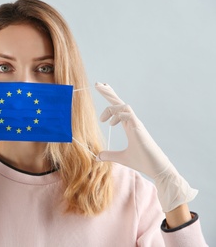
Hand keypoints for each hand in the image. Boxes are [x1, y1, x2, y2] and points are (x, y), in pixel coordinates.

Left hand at [95, 82, 196, 211]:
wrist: (156, 168)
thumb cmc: (142, 161)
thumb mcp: (121, 158)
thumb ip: (109, 155)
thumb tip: (97, 156)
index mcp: (129, 125)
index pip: (118, 107)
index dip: (110, 97)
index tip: (101, 88)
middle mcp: (132, 121)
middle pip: (119, 102)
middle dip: (108, 93)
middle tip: (97, 84)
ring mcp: (136, 124)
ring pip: (124, 105)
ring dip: (111, 107)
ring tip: (102, 120)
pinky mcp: (139, 128)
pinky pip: (128, 114)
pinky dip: (118, 116)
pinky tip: (111, 124)